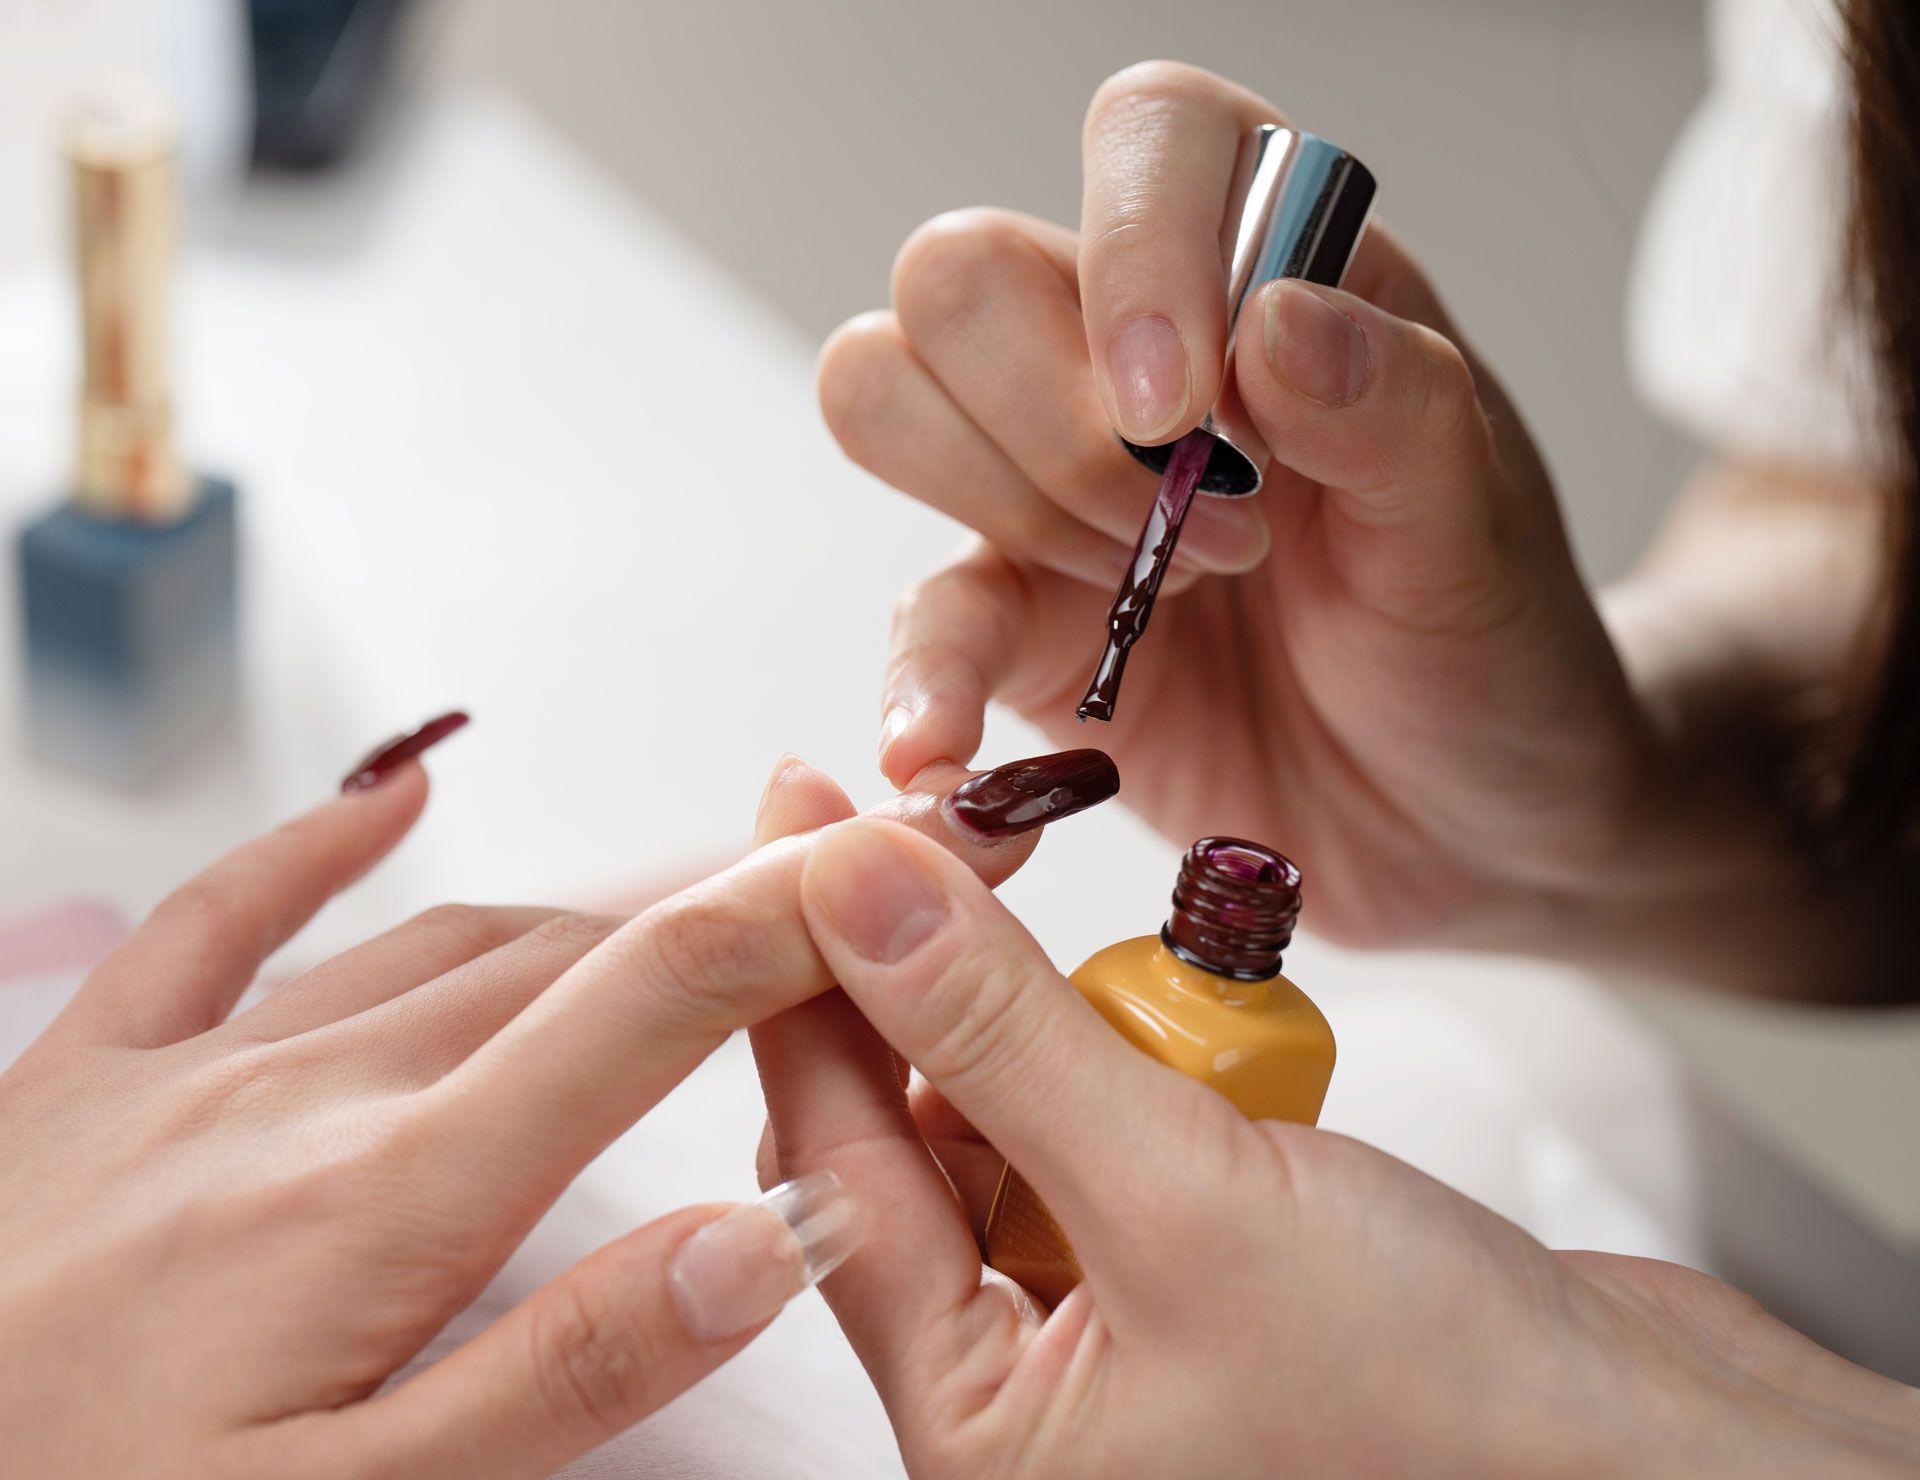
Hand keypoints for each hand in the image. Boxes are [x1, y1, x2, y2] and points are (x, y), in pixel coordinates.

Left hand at [0, 755, 1042, 1477]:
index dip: (799, 917)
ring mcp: (191, 1068)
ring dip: (592, 916)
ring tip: (702, 903)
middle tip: (849, 898)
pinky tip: (395, 791)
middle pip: (577, 955)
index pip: (653, 1003)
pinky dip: (321, 843)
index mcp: (390, 1192)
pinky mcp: (88, 1079)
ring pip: (446, 939)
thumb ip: (565, 1373)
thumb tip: (762, 1235)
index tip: (913, 858)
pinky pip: (221, 918)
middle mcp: (307, 1090)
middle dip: (730, 915)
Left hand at [755, 791, 1919, 1476]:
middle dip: (925, 993)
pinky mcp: (1198, 1272)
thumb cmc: (1450, 1409)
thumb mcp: (1188, 1198)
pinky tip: (1178, 1022)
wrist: (1663, 1455)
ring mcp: (1115, 1331)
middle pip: (907, 1139)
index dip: (805, 976)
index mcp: (979, 1433)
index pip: (829, 1164)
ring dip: (1055, 1023)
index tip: (802, 820)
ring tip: (1103, 959)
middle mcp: (1028, 1394)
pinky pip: (1118, 1131)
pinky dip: (1140, 1061)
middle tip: (928, 833)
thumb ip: (1000, 1033)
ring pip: (1014, 1123)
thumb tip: (853, 887)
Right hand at [820, 61, 1658, 948]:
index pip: (1152, 140)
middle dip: (1061, 421)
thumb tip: (1273, 322)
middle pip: (964, 272)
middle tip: (1215, 538)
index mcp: (1278, 270)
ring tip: (1159, 601)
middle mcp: (1139, 353)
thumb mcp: (1479, 532)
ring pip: (890, 392)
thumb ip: (1395, 411)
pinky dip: (919, 675)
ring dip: (1006, 509)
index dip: (1137, 249)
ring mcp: (1056, 484)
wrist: (1463, 818)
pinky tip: (951, 741)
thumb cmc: (1491, 648)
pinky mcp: (1019, 619)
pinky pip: (918, 609)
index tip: (1185, 409)